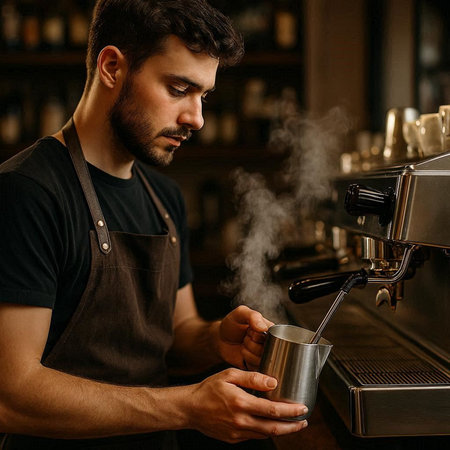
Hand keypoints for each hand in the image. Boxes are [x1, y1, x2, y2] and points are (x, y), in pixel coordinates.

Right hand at [187, 368, 307, 442]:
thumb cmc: (209, 388)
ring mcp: (237, 432)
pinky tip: (270, 423)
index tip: (303, 408)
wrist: (190, 408)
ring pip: (265, 434)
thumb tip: (273, 382)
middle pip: (273, 428)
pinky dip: (266, 431)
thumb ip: (252, 378)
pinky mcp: (233, 439)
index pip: (273, 410)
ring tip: (292, 423)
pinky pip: (254, 436)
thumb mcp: (229, 375)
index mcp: (241, 403)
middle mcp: (240, 421)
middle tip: (304, 421)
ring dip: (281, 430)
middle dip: (293, 426)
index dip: (291, 411)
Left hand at [217, 305, 272, 370]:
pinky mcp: (258, 366)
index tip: (249, 330)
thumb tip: (263, 328)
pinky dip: (248, 362)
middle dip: (251, 344)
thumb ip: (252, 316)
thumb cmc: (232, 324)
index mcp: (270, 330)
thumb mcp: (240, 313)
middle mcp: (270, 343)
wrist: (221, 339)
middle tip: (245, 338)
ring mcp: (265, 356)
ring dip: (248, 353)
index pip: (272, 337)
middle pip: (267, 350)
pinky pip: (257, 368)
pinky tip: (243, 355)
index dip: (258, 336)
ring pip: (262, 360)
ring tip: (243, 345)